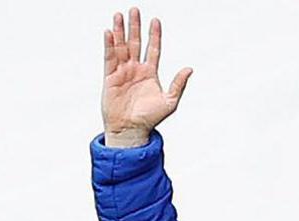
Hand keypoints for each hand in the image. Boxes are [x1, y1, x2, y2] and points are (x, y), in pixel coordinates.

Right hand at [101, 7, 191, 147]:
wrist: (131, 131)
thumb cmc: (150, 119)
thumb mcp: (170, 102)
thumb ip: (178, 84)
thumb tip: (189, 68)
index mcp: (150, 73)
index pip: (153, 49)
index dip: (154, 35)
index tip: (155, 21)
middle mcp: (135, 69)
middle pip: (135, 43)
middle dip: (135, 27)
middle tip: (135, 10)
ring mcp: (122, 72)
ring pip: (121, 47)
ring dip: (120, 31)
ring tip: (120, 15)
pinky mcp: (110, 77)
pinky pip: (109, 58)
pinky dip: (109, 45)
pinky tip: (110, 33)